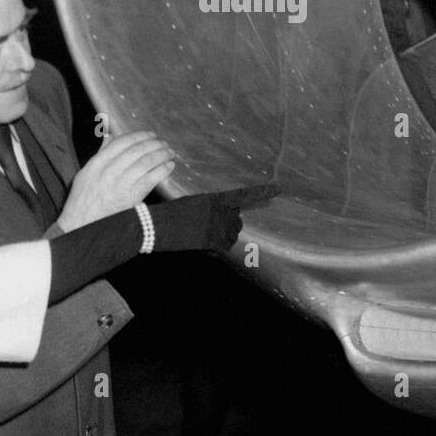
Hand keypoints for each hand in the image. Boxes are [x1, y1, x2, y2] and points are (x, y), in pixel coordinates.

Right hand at [58, 131, 175, 229]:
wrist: (81, 226)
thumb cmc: (82, 201)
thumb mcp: (85, 174)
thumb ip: (100, 154)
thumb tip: (109, 135)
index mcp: (96, 164)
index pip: (121, 142)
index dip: (139, 136)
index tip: (149, 135)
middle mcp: (108, 172)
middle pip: (136, 150)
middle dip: (153, 144)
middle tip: (163, 143)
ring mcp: (119, 185)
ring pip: (145, 162)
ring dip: (161, 155)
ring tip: (169, 152)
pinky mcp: (130, 198)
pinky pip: (150, 179)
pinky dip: (162, 170)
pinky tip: (169, 166)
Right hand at [152, 183, 279, 253]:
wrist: (157, 226)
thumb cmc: (170, 214)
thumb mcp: (191, 204)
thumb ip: (209, 209)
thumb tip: (219, 219)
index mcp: (214, 198)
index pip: (244, 195)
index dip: (262, 192)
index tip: (279, 188)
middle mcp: (219, 212)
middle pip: (237, 219)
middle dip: (229, 223)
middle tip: (212, 226)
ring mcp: (216, 227)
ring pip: (232, 234)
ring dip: (224, 236)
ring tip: (205, 234)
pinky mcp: (211, 241)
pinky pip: (223, 246)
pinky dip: (216, 247)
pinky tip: (203, 245)